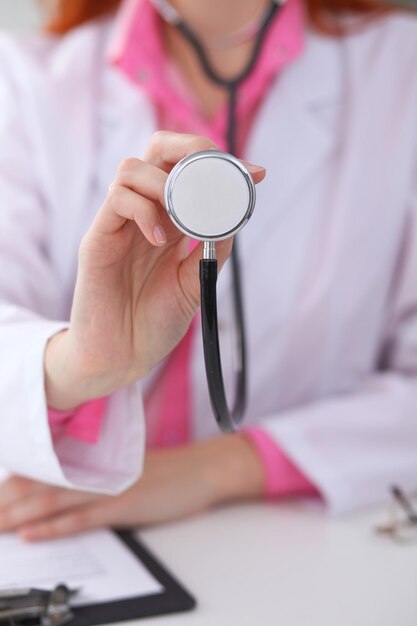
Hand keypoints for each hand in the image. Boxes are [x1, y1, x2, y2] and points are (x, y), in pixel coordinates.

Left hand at [0, 434, 264, 540]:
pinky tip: (30, 534)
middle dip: (6, 502)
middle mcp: (97, 470)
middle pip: (40, 485)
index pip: (43, 468)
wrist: (201, 469)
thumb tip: (61, 483)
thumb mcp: (126, 466)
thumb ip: (95, 472)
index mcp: (95, 458)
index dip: (13, 482)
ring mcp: (108, 487)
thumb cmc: (166, 470)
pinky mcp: (122, 506)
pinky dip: (52, 528)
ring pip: (52, 501)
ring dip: (18, 515)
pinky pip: (80, 519)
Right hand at [45, 132, 265, 409]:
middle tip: (216, 172)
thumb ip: (212, 247)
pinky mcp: (97, 238)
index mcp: (168, 222)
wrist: (122, 357)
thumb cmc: (154, 321)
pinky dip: (144, 210)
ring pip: (133, 167)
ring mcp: (118, 224)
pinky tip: (159, 240)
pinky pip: (118, 199)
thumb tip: (235, 214)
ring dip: (165, 183)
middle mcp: (143, 214)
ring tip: (181, 220)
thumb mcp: (194, 282)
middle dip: (191, 150)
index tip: (257, 173)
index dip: (222, 164)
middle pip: (157, 152)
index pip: (189, 172)